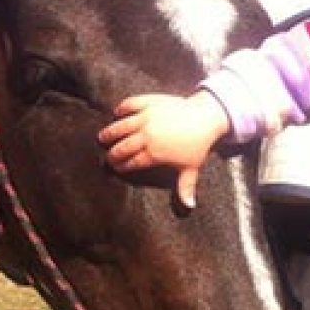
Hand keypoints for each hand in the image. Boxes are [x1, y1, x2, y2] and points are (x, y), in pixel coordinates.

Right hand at [97, 91, 228, 207]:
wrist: (206, 117)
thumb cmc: (198, 144)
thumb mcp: (191, 167)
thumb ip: (185, 187)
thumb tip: (189, 207)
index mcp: (155, 153)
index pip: (132, 162)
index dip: (122, 166)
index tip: (116, 169)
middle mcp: (147, 135)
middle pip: (123, 147)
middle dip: (113, 153)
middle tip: (108, 157)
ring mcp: (147, 117)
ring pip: (121, 126)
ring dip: (110, 133)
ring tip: (102, 137)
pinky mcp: (149, 102)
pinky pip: (130, 104)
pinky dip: (122, 109)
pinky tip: (117, 113)